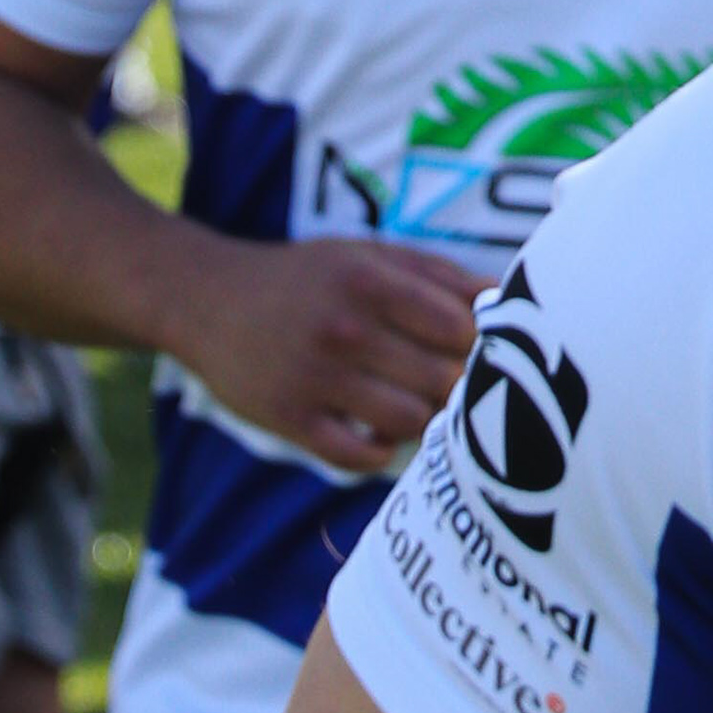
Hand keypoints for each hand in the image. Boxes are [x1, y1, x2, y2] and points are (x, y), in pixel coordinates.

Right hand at [171, 234, 485, 475]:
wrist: (210, 300)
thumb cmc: (306, 278)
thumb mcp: (368, 255)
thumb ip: (437, 275)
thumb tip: (502, 301)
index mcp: (370, 282)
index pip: (460, 327)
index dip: (479, 343)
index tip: (475, 349)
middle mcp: (344, 329)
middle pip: (442, 379)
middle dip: (458, 387)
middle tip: (451, 385)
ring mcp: (315, 378)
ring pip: (409, 422)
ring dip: (423, 421)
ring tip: (416, 406)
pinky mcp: (289, 419)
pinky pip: (359, 457)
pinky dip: (380, 452)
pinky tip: (378, 433)